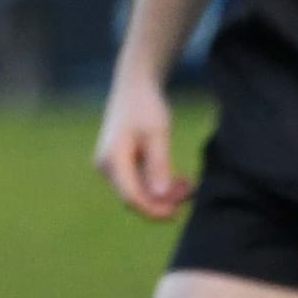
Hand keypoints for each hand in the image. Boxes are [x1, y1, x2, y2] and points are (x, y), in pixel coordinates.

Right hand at [93, 75, 192, 220]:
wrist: (135, 85)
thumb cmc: (146, 105)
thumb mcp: (158, 134)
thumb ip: (159, 165)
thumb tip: (160, 195)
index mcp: (112, 159)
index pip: (131, 197)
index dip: (154, 210)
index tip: (179, 212)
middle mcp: (106, 166)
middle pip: (134, 197)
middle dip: (163, 201)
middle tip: (191, 191)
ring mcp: (111, 166)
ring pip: (138, 192)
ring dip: (163, 194)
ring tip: (188, 183)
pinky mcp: (119, 164)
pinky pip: (138, 183)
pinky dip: (158, 184)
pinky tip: (179, 180)